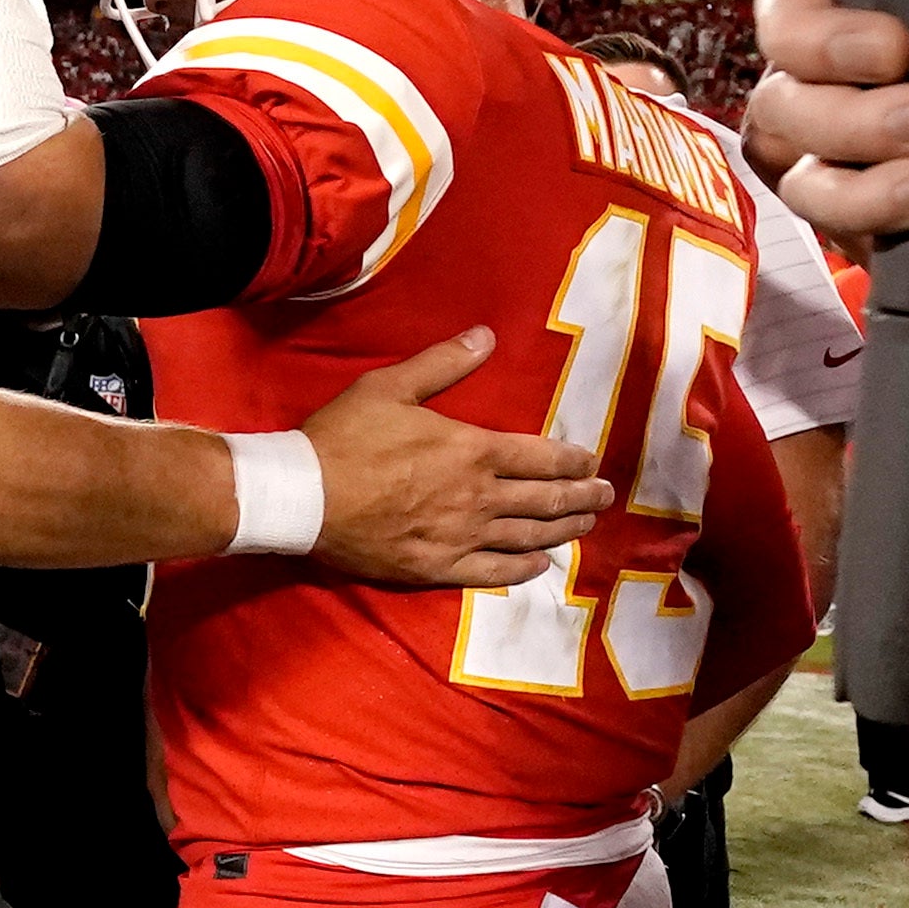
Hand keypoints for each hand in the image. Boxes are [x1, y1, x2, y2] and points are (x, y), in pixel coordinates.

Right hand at [298, 327, 611, 586]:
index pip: (541, 457)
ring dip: (562, 530)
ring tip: (584, 526)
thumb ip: (443, 363)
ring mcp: (461, 537)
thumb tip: (486, 335)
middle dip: (581, 497)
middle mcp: (478, 497)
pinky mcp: (438, 567)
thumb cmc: (345, 437)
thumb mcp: (391, 386)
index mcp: (472, 450)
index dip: (573, 461)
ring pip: (527, 537)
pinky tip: (539, 566)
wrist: (304, 496)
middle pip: (545, 500)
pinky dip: (523, 569)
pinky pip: (494, 572)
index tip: (592, 462)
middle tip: (605, 497)